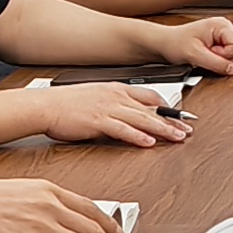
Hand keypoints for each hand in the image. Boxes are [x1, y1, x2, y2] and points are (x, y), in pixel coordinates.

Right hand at [29, 81, 185, 147]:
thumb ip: (114, 103)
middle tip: (187, 130)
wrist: (45, 105)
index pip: (149, 95)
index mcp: (116, 89)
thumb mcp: (95, 96)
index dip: (167, 106)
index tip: (180, 115)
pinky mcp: (98, 121)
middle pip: (151, 109)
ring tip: (177, 137)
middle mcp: (116, 97)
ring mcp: (107, 108)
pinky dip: (137, 136)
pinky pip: (122, 129)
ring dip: (162, 129)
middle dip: (172, 120)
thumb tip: (127, 114)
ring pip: (142, 119)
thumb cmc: (65, 103)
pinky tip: (149, 142)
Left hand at [150, 16, 232, 78]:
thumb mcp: (194, 55)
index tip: (211, 54)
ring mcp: (225, 36)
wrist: (165, 43)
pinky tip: (211, 57)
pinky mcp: (223, 43)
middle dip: (228, 60)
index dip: (226, 56)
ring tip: (208, 56)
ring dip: (225, 61)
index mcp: (222, 25)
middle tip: (210, 56)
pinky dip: (223, 62)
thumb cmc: (175, 43)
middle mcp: (226, 28)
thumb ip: (216, 63)